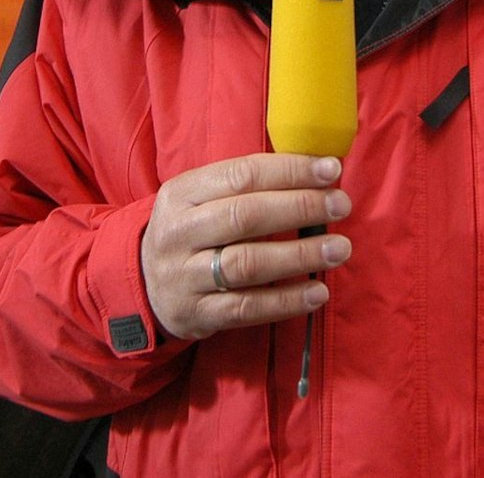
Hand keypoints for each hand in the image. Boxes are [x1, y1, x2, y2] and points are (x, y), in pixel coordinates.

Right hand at [140, 153, 351, 341]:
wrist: (142, 285)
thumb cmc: (191, 232)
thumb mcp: (200, 198)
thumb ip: (245, 185)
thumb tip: (315, 173)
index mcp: (182, 193)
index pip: (242, 174)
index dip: (290, 171)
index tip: (331, 170)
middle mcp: (179, 232)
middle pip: (245, 216)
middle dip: (300, 207)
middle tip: (341, 206)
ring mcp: (185, 276)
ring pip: (248, 263)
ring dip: (300, 255)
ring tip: (339, 249)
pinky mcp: (197, 314)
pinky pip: (247, 307)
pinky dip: (286, 301)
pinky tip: (317, 292)